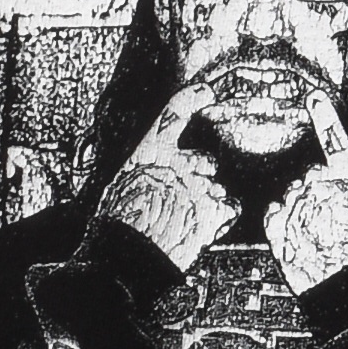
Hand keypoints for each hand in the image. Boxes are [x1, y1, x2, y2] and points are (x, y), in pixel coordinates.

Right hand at [95, 89, 234, 274]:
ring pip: (217, 188)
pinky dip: (221, 218)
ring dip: (208, 202)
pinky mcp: (214, 211)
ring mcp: (200, 186)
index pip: (174, 113)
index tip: (205, 92)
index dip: (192, 98)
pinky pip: (229, 207)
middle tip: (184, 197)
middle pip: (205, 161)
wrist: (128, 256)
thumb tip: (149, 177)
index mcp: (151, 152)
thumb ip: (144, 174)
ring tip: (187, 222)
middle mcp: (180, 163)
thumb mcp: (120, 186)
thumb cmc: (118, 225)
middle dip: (201, 176)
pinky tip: (204, 228)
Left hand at [262, 82, 347, 292]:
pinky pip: (274, 214)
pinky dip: (282, 223)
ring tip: (320, 235)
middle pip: (311, 176)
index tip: (314, 98)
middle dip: (319, 192)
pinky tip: (299, 238)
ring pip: (293, 195)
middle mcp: (320, 182)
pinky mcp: (278, 225)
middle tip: (334, 220)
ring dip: (301, 210)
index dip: (324, 114)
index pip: (335, 137)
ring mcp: (298, 202)